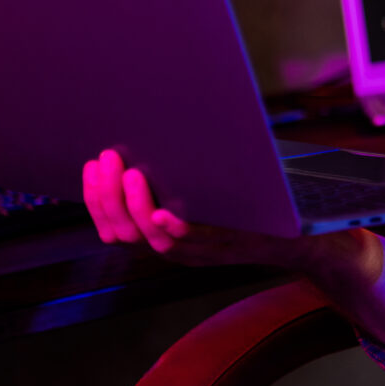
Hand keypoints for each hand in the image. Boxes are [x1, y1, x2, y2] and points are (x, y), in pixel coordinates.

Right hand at [81, 149, 305, 267]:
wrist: (294, 231)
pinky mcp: (224, 247)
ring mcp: (198, 251)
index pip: (111, 228)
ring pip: (151, 239)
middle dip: (108, 197)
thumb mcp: (201, 190)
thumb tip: (145, 134)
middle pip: (124, 233)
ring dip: (136, 207)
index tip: (89, 166)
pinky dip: (171, 229)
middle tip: (108, 159)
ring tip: (131, 173)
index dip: (94, 200)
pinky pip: (191, 243)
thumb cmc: (243, 203)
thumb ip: (172, 176)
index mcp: (162, 236)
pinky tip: (161, 212)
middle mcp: (174, 249)